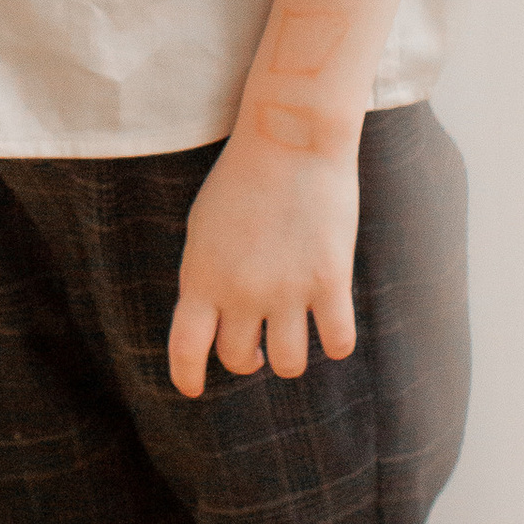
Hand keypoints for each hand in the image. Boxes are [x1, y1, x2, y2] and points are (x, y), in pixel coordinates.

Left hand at [165, 0, 407, 396]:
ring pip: (288, 364)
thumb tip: (212, 321)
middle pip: (240, 359)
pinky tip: (333, 326)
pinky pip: (337, 343)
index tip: (195, 389)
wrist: (290, 135)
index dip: (188, 376)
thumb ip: (205, 275)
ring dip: (290, 357)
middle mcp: (240, 291)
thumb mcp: (203, 226)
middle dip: (249, 357)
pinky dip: (335, 342)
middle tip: (260, 340)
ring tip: (295, 333)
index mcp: (200, 276)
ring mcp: (286, 289)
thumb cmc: (243, 175)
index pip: (185, 349)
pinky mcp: (329, 280)